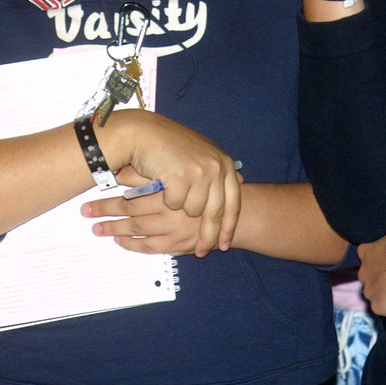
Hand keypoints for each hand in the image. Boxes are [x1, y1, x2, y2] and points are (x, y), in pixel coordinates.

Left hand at [83, 167, 245, 256]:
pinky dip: (133, 245)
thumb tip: (120, 169)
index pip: (132, 195)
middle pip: (129, 213)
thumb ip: (154, 172)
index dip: (110, 199)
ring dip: (114, 230)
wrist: (239, 212)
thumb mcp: (187, 171)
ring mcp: (174, 230)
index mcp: (171, 188)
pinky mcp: (178, 245)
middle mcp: (171, 211)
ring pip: (137, 231)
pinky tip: (120, 241)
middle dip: (105, 213)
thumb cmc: (210, 186)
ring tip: (96, 228)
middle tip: (85, 213)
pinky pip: (150, 247)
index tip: (89, 200)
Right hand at [97, 112, 241, 256]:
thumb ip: (220, 169)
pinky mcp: (181, 177)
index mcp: (224, 164)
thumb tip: (242, 181)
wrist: (143, 133)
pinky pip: (175, 204)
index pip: (233, 204)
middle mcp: (216, 168)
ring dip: (180, 207)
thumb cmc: (171, 144)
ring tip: (172, 191)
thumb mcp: (203, 152)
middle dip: (208, 235)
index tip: (223, 246)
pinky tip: (162, 184)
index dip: (228, 227)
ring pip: (193, 210)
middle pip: (215, 213)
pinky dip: (167, 199)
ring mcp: (199, 172)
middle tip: (202, 251)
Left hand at [356, 228, 385, 317]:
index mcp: (365, 250)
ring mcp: (369, 290)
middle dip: (380, 278)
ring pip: (374, 294)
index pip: (367, 257)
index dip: (380, 261)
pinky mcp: (378, 305)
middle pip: (369, 278)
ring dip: (385, 293)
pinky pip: (382, 308)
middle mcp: (362, 271)